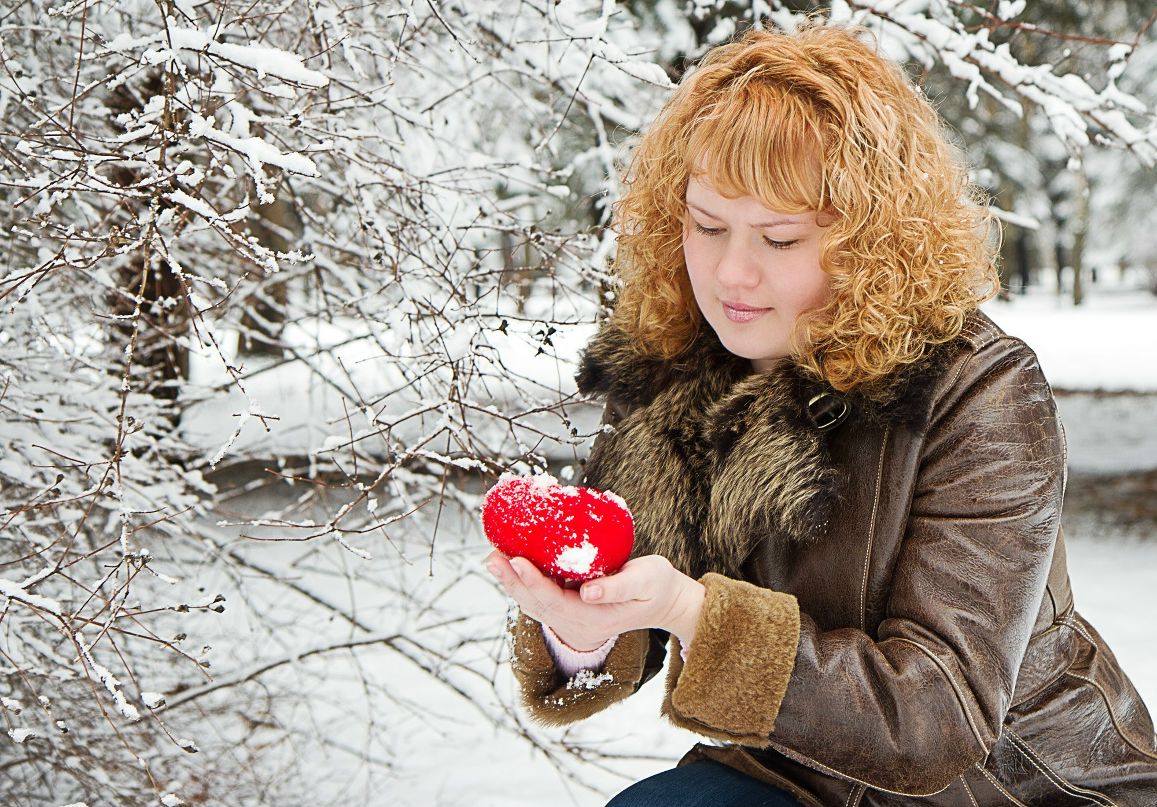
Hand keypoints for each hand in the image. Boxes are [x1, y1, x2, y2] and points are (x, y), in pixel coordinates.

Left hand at [485, 550, 704, 651]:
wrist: (664, 603)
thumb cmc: (658, 587)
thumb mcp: (647, 582)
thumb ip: (618, 588)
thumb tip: (588, 592)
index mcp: (594, 619)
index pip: (555, 601)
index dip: (533, 582)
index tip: (515, 560)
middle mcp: (577, 625)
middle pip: (536, 605)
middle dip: (511, 581)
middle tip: (491, 556)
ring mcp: (571, 620)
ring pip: (533, 603)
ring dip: (511, 582)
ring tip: (493, 558)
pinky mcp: (569, 609)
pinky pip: (540, 597)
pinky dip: (523, 581)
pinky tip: (511, 562)